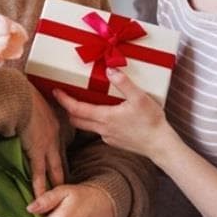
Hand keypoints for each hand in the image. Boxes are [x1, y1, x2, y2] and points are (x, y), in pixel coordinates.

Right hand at [20, 86, 63, 197]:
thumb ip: (29, 111)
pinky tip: (41, 198)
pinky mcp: (37, 151)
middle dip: (63, 174)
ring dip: (55, 184)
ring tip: (57, 198)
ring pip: (54, 170)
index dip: (60, 157)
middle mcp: (54, 135)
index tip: (61, 166)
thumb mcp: (30, 101)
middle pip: (60, 160)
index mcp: (53, 122)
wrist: (18, 94)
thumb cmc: (20, 93)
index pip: (59, 145)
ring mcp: (47, 145)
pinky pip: (39, 174)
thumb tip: (21, 113)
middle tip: (66, 187)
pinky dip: (40, 187)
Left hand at [53, 68, 172, 158]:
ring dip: (80, 115)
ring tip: (81, 102)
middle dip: (67, 108)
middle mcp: (103, 129)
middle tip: (64, 96)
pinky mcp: (114, 141)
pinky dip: (94, 122)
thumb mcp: (140, 98)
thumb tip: (109, 70)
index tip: (55, 91)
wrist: (161, 146)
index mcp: (105, 117)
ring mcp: (107, 137)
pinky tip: (103, 114)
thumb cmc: (151, 122)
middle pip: (76, 120)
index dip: (64, 100)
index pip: (76, 109)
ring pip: (86, 126)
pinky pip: (98, 131)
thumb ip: (124, 83)